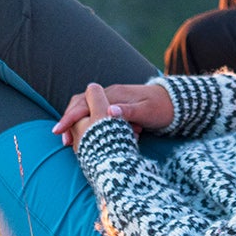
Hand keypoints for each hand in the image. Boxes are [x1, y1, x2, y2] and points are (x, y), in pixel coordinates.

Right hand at [54, 81, 173, 146]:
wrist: (175, 102)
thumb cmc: (162, 108)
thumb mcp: (148, 112)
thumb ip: (129, 112)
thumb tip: (109, 111)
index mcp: (115, 95)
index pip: (85, 104)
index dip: (71, 118)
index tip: (60, 132)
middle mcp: (111, 94)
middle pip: (80, 103)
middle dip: (68, 120)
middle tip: (63, 140)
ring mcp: (112, 99)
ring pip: (85, 107)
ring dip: (76, 122)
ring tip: (70, 141)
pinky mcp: (115, 104)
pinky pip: (93, 111)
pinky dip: (85, 122)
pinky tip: (84, 136)